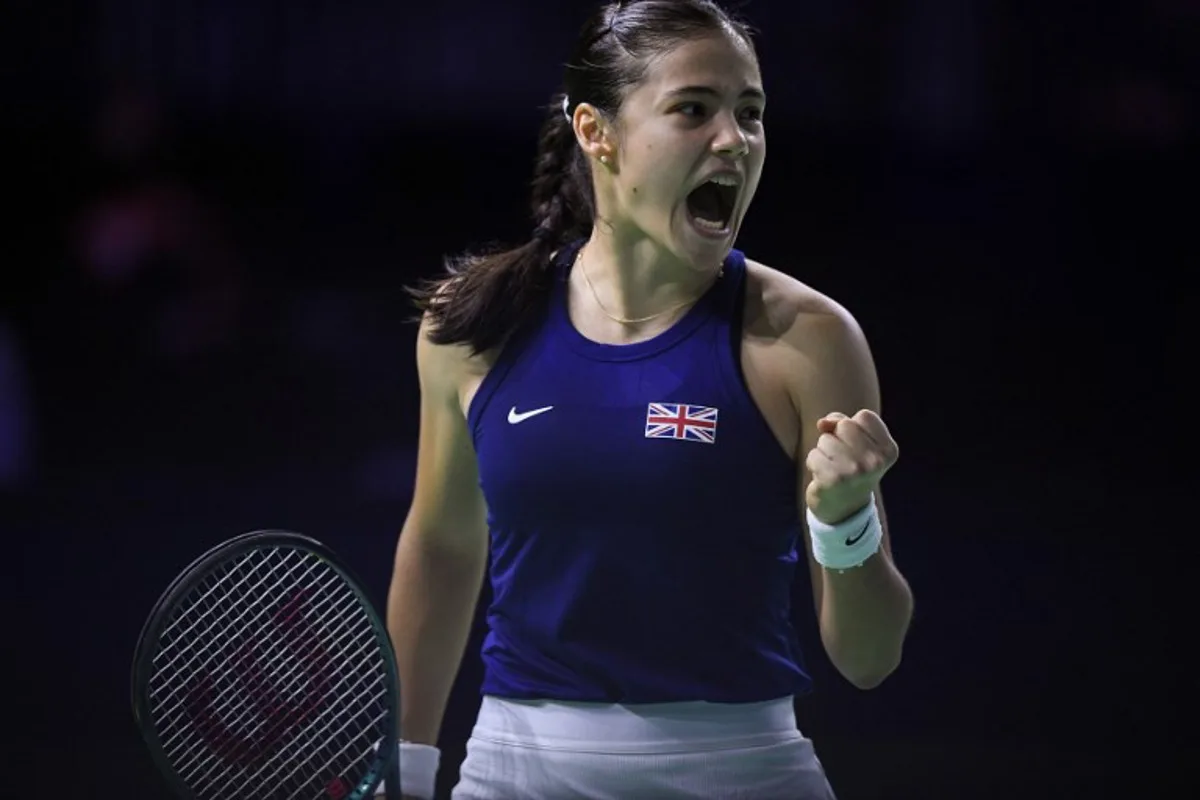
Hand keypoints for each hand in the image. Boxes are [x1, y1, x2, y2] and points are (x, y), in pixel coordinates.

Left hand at [805, 410, 897, 524]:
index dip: (853, 426)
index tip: (856, 446)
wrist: (845, 509)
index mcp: (888, 450)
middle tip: (843, 459)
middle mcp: (875, 461)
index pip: (865, 416)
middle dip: (836, 437)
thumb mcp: (856, 443)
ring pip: (825, 439)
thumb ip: (842, 422)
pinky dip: (814, 464)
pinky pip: (813, 455)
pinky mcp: (834, 480)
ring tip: (833, 468)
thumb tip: (822, 423)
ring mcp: (855, 471)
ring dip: (823, 452)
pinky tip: (824, 477)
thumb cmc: (851, 468)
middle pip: (844, 425)